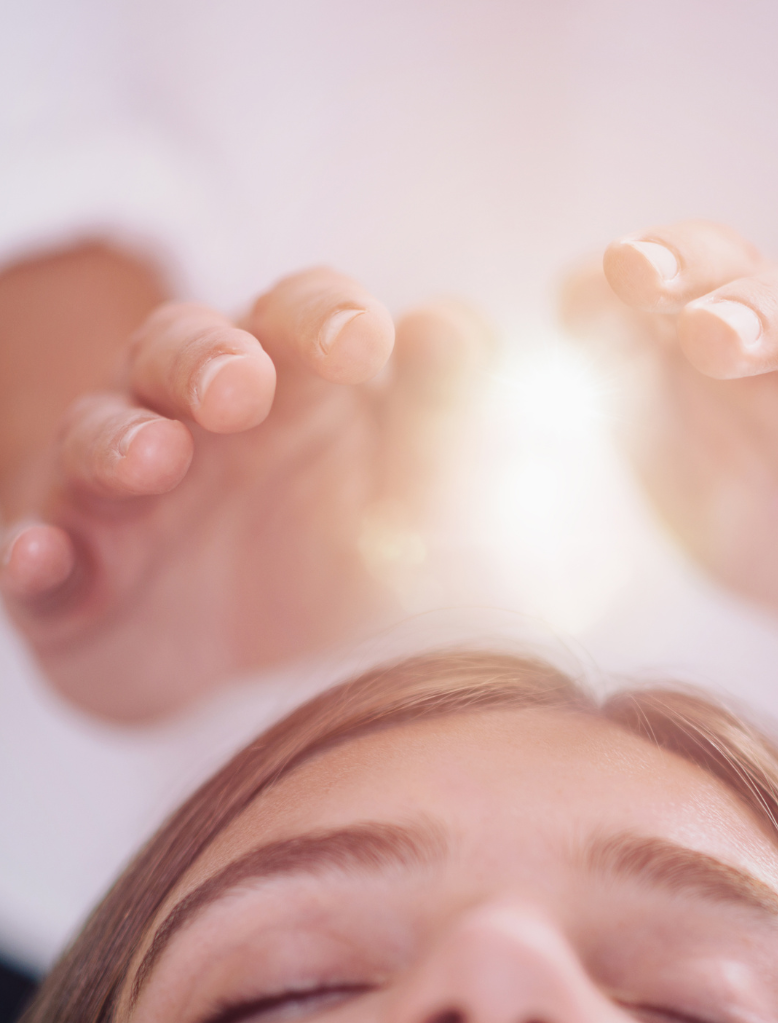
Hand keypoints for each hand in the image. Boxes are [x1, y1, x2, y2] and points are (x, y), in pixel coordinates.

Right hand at [1, 267, 487, 719]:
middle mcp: (195, 425)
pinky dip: (33, 555)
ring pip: (96, 439)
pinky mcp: (69, 584)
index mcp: (287, 391)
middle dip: (205, 359)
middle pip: (179, 350)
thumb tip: (455, 327)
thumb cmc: (341, 554)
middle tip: (242, 387)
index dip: (322, 313)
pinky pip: (34, 558)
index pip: (295, 315)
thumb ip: (436, 408)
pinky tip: (45, 559)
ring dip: (117, 441)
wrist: (265, 675)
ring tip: (154, 459)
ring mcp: (120, 501)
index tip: (363, 341)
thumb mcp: (408, 486)